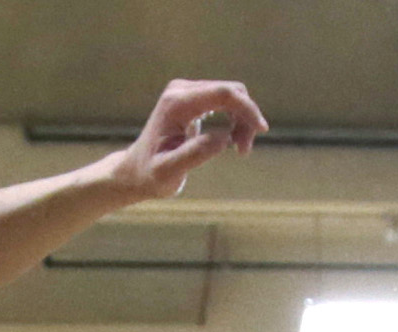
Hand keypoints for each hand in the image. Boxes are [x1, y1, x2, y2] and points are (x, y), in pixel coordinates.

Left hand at [100, 78, 264, 202]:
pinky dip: (235, 118)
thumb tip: (224, 137)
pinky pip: (224, 100)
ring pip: (231, 94)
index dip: (247, 109)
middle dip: (246, 118)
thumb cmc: (150, 175)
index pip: (223, 94)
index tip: (261, 130)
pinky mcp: (191, 97)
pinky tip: (232, 140)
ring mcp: (186, 91)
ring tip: (240, 149)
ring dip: (242, 120)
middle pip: (230, 91)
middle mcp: (181, 90)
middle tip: (243, 150)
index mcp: (176, 104)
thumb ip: (195, 154)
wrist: (135, 171)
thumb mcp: (169, 172)